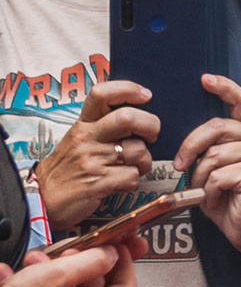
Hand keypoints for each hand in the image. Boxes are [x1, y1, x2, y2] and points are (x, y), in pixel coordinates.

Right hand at [34, 77, 159, 230]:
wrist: (43, 198)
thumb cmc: (67, 168)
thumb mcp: (78, 139)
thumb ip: (103, 126)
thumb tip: (138, 117)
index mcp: (83, 124)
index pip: (102, 94)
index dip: (128, 89)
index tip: (146, 95)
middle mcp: (87, 138)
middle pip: (127, 118)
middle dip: (151, 125)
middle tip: (151, 136)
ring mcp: (92, 160)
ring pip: (137, 150)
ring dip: (145, 161)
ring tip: (133, 166)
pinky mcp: (98, 182)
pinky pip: (132, 176)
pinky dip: (133, 181)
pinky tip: (122, 182)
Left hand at [177, 77, 240, 286]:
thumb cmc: (229, 198)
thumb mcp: (213, 167)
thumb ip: (206, 149)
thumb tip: (183, 143)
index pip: (239, 101)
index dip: (223, 86)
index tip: (205, 79)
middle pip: (214, 127)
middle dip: (191, 146)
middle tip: (181, 166)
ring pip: (212, 156)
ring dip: (200, 178)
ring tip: (207, 192)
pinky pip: (216, 176)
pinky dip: (209, 192)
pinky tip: (218, 199)